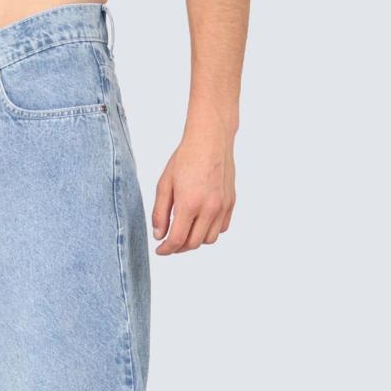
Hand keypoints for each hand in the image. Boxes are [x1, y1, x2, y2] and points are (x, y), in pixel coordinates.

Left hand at [152, 134, 235, 254]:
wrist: (210, 140)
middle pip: (193, 244)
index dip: (166, 250)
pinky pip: (222, 228)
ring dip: (195, 241)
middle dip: (179, 248)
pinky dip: (210, 231)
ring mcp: (223, 206)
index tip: (160, 250)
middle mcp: (209, 208)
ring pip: (209, 239)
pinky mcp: (231, 202)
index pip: (177, 240)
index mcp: (190, 204)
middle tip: (169, 242)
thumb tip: (159, 235)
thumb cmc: (186, 158)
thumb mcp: (164, 184)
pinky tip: (200, 223)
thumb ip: (160, 212)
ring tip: (185, 232)